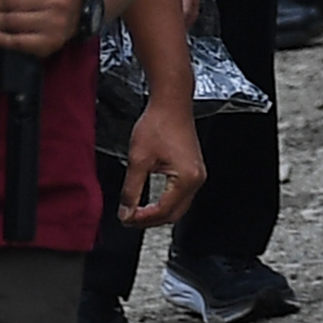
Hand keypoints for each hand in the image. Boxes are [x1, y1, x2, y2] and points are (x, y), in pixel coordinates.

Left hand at [115, 100, 206, 227]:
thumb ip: (131, 190)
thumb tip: (126, 212)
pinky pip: (181, 195)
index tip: (125, 218)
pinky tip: (150, 201)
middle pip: (174, 214)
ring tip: (136, 211)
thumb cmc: (159, 123)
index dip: (141, 219)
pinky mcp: (193, 169)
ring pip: (178, 206)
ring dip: (158, 212)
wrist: (171, 102)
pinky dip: (165, 202)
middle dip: (150, 220)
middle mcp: (197, 178)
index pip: (163, 211)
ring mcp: (197, 174)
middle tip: (129, 219)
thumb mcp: (138, 160)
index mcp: (186, 178)